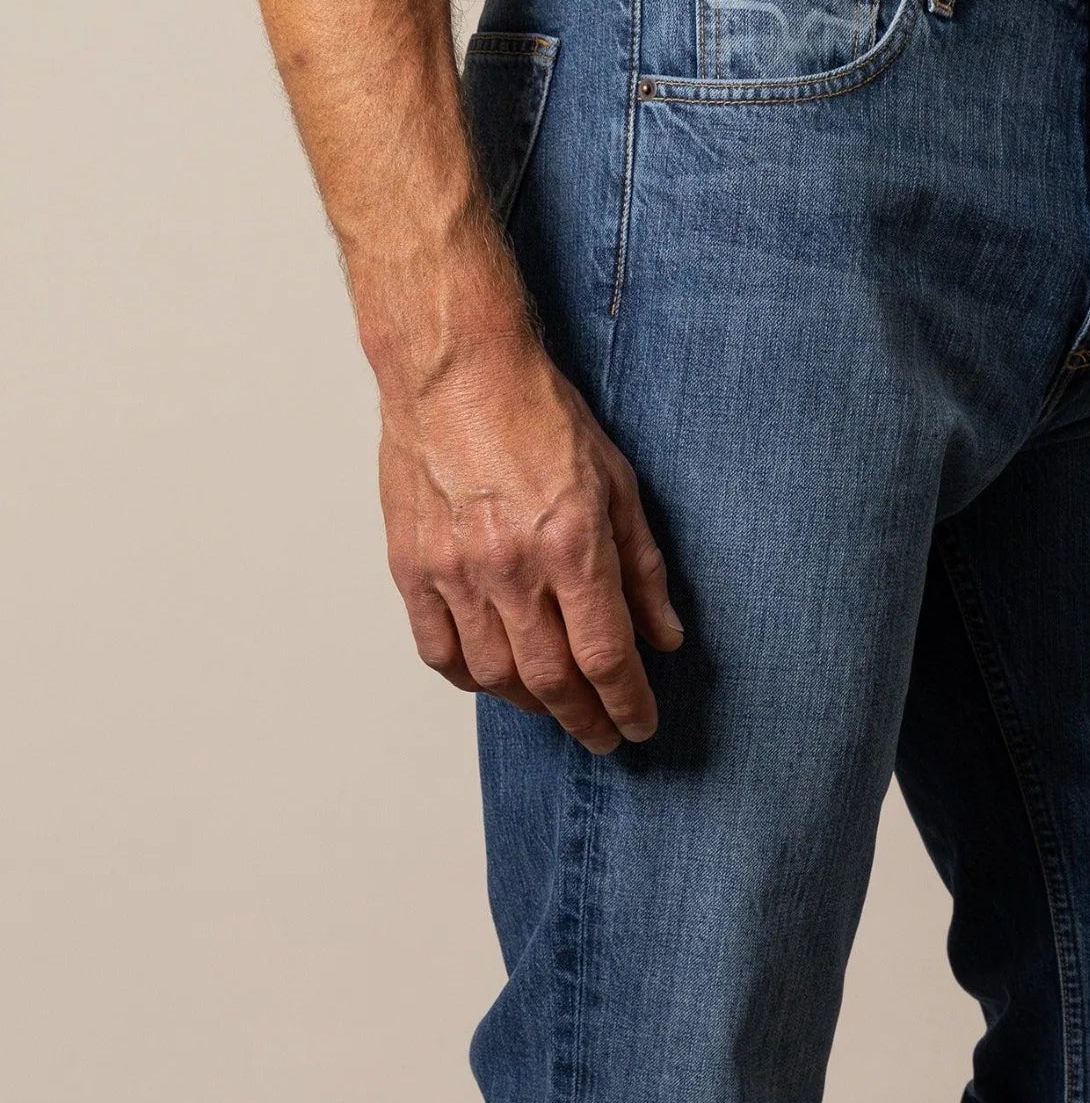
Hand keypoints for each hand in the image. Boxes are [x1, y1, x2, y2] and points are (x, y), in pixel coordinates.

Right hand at [378, 327, 681, 751]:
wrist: (453, 367)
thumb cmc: (537, 414)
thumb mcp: (617, 484)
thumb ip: (643, 569)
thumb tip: (665, 637)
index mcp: (570, 546)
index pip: (606, 657)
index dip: (627, 704)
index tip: (638, 726)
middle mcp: (511, 568)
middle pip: (551, 681)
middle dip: (584, 720)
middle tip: (602, 735)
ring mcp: (455, 571)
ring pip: (495, 676)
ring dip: (531, 704)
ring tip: (554, 704)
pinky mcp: (412, 567)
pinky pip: (439, 651)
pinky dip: (470, 678)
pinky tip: (493, 677)